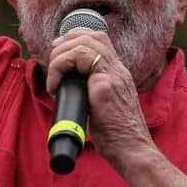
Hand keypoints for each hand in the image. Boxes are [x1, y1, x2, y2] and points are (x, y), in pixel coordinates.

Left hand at [46, 29, 155, 169]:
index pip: (100, 39)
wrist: (133, 151)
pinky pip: (78, 58)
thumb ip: (94, 92)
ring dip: (60, 56)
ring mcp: (113, 75)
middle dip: (65, 44)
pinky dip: (60, 67)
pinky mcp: (104, 85)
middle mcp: (118, 70)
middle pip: (91, 35)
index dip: (76, 39)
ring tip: (53, 78)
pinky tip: (55, 86)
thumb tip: (69, 91)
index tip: (60, 54)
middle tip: (53, 65)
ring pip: (83, 42)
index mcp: (118, 74)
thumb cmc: (118, 136)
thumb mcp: (106, 106)